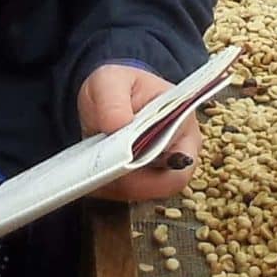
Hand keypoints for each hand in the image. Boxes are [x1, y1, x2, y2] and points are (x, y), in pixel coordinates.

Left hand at [77, 64, 200, 202]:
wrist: (105, 96)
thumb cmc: (116, 85)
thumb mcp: (109, 81)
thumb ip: (113, 100)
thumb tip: (118, 125)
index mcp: (182, 120)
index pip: (182, 158)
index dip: (157, 167)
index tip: (125, 162)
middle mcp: (180, 150)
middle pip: (167, 183)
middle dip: (133, 181)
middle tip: (103, 171)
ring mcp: (162, 168)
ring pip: (146, 193)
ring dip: (118, 186)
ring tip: (95, 171)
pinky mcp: (141, 180)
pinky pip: (128, 195)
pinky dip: (109, 189)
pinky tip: (94, 177)